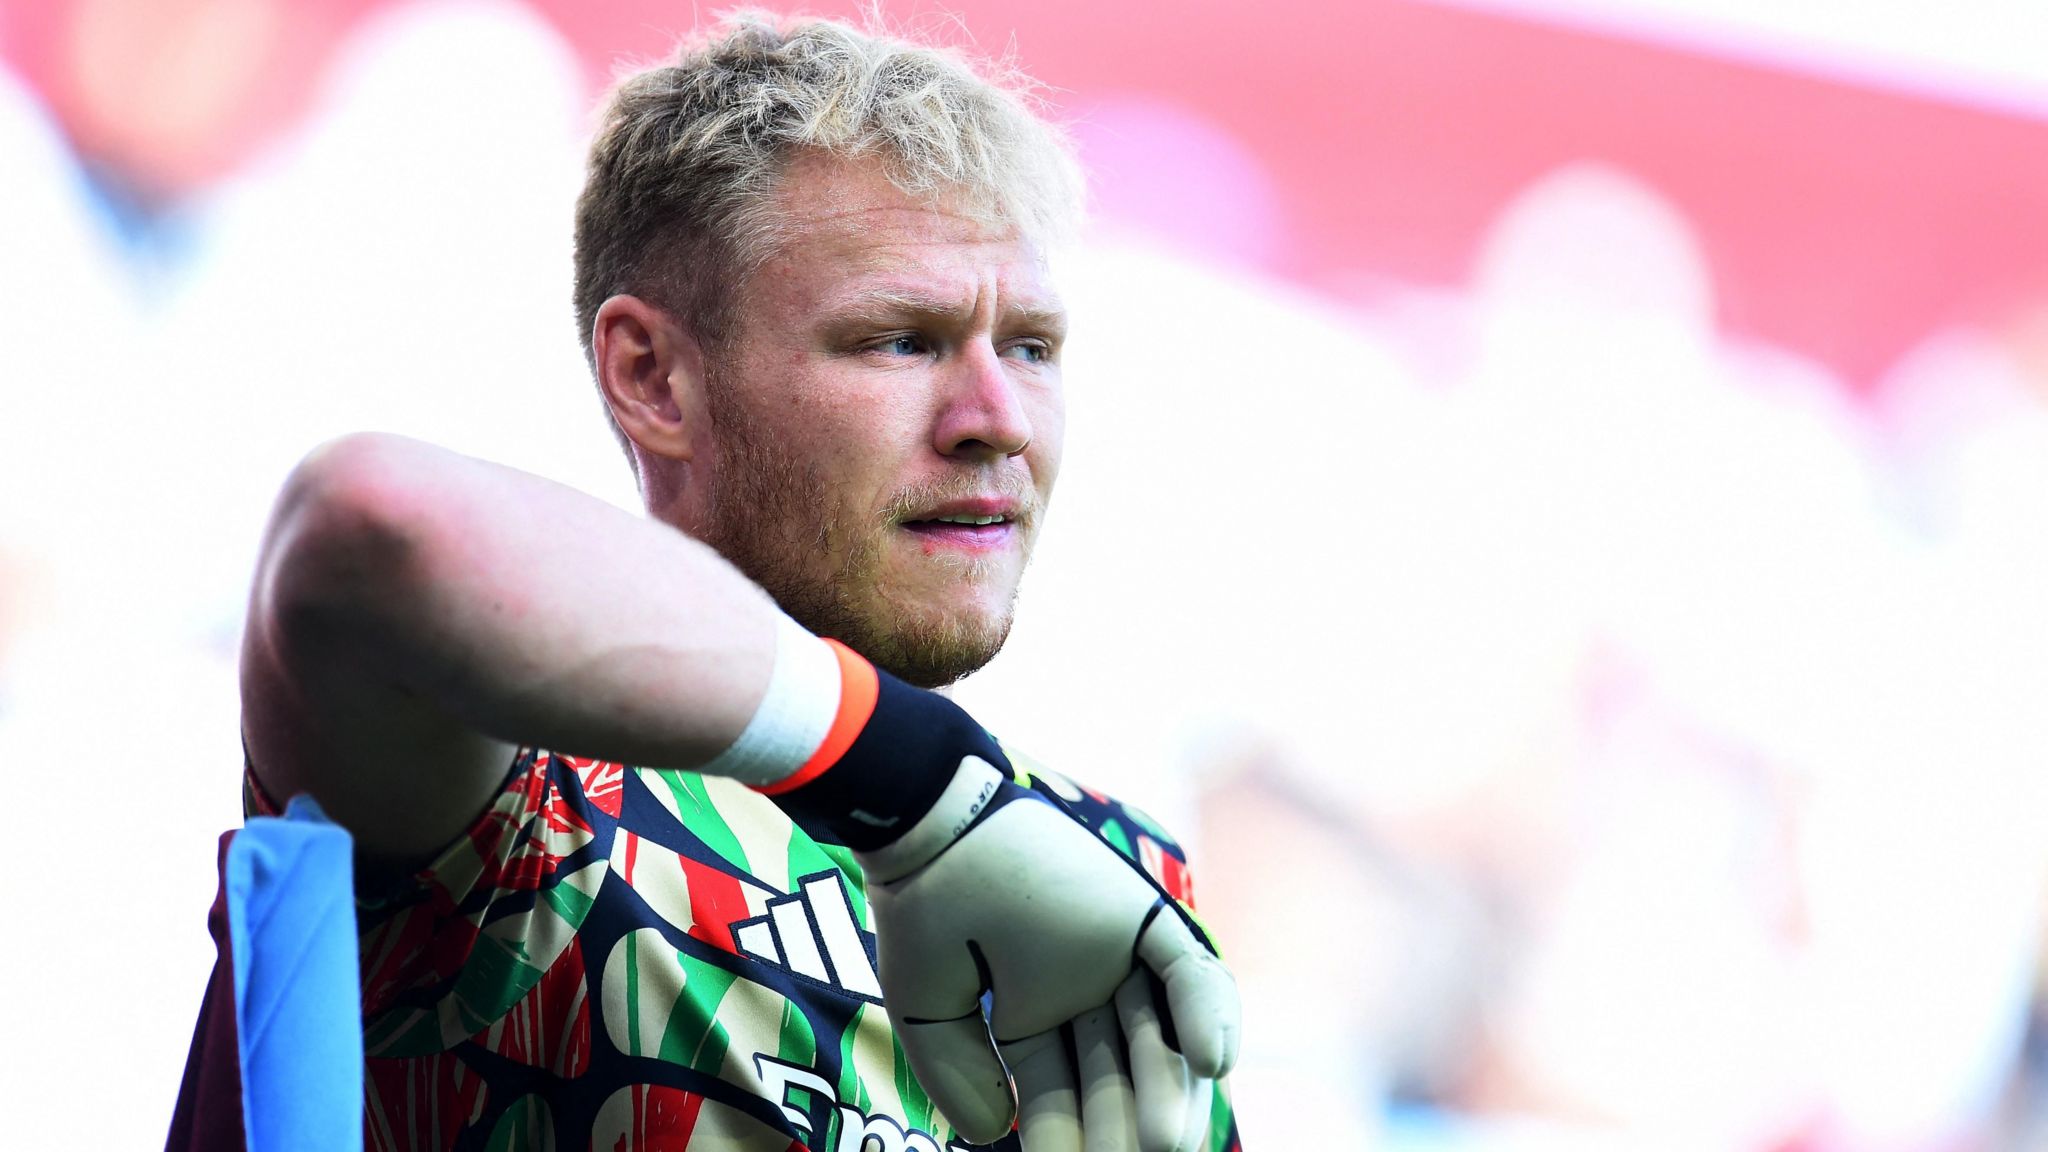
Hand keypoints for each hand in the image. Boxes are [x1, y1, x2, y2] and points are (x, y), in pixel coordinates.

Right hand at [855, 757, 1238, 1151]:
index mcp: (1032, 1016)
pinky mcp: (1142, 918)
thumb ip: (959, 1076)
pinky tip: (1213, 1063)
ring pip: (1158, 1039)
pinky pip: (1190, 972)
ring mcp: (1117, 957)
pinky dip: (1209, 1014)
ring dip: (1168, 1092)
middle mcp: (1083, 991)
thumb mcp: (927, 1011)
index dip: (1061, 1140)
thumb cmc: (920, 911)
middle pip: (1117, 1077)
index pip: (1058, 1095)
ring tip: (1165, 1143)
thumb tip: (990, 1138)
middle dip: (1119, 1129)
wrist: (930, 831)